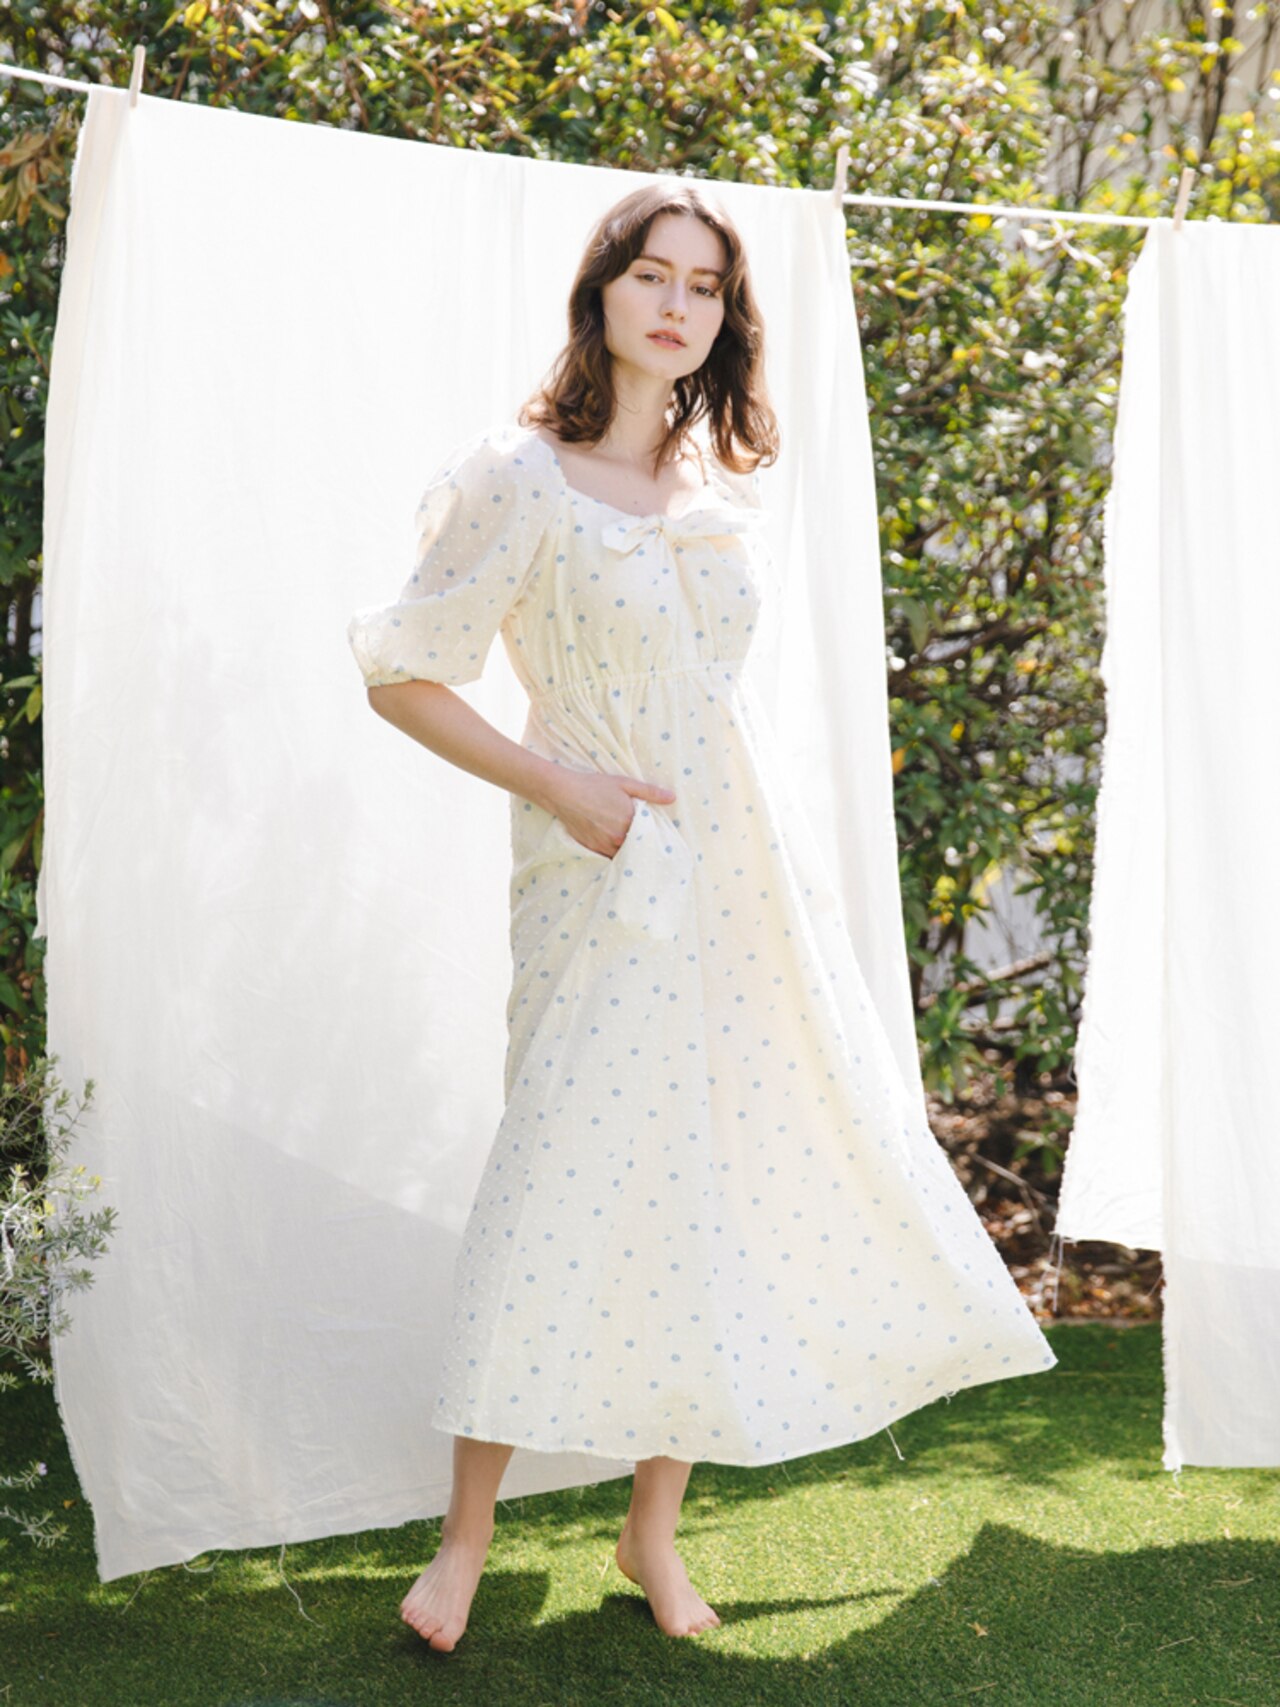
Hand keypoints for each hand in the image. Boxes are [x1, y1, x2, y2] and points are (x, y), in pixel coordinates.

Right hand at [543, 768, 676, 859]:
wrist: (565, 793)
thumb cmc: (595, 786)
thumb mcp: (625, 784)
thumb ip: (650, 792)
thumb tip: (673, 798)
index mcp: (630, 821)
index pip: (650, 835)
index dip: (654, 836)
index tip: (661, 838)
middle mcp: (618, 837)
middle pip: (637, 847)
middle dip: (642, 845)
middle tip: (648, 845)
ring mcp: (605, 845)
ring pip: (624, 855)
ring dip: (629, 852)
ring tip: (634, 849)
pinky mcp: (593, 849)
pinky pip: (609, 857)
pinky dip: (615, 855)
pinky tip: (618, 850)